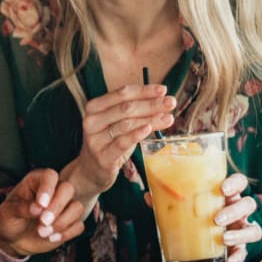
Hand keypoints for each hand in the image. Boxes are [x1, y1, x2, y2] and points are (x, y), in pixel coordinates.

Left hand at [0, 168, 84, 256]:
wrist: (14, 239)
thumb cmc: (10, 219)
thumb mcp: (8, 212)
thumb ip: (22, 208)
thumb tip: (37, 209)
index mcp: (37, 182)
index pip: (50, 176)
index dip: (48, 188)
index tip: (41, 205)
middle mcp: (54, 190)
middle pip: (68, 189)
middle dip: (57, 207)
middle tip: (43, 222)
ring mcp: (64, 206)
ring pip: (77, 207)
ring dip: (62, 222)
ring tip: (42, 232)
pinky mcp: (70, 223)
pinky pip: (78, 225)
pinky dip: (67, 233)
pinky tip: (51, 238)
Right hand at [65, 84, 174, 203]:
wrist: (90, 171)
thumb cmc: (108, 143)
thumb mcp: (117, 123)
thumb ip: (133, 111)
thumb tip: (161, 99)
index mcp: (94, 107)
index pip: (121, 93)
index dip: (144, 90)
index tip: (163, 90)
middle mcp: (92, 121)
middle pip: (125, 108)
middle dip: (151, 104)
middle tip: (171, 102)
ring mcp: (95, 139)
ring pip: (126, 124)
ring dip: (150, 119)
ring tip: (168, 118)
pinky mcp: (102, 156)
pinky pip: (121, 142)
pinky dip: (136, 134)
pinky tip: (149, 129)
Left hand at [143, 173, 261, 261]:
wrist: (193, 239)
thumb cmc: (190, 214)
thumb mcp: (180, 206)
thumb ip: (167, 199)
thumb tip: (149, 196)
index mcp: (225, 195)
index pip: (240, 182)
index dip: (235, 183)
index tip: (223, 188)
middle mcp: (237, 210)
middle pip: (248, 204)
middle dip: (235, 211)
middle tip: (217, 219)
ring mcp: (240, 229)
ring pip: (253, 228)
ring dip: (241, 233)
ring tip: (224, 238)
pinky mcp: (239, 248)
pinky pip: (245, 252)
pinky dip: (239, 256)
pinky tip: (229, 260)